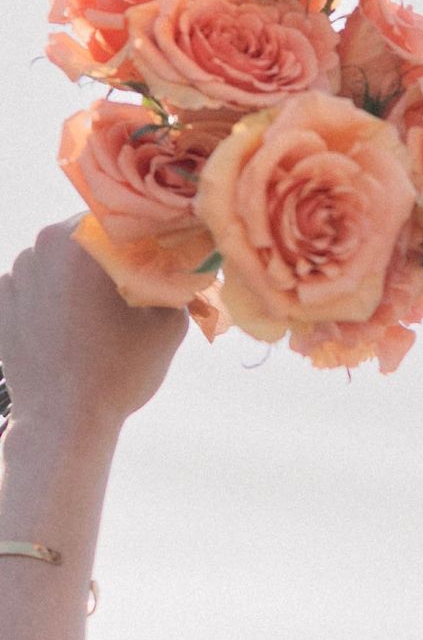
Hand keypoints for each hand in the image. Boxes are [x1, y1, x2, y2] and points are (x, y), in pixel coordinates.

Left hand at [0, 221, 185, 439]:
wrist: (64, 421)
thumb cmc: (119, 372)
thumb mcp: (168, 326)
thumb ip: (178, 285)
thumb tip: (186, 266)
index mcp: (81, 241)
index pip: (120, 219)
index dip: (145, 236)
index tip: (162, 257)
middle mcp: (41, 246)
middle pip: (85, 237)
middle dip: (109, 257)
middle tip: (132, 290)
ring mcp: (15, 274)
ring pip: (57, 261)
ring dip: (78, 278)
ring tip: (99, 318)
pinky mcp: (1, 301)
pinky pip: (33, 286)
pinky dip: (51, 299)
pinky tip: (70, 329)